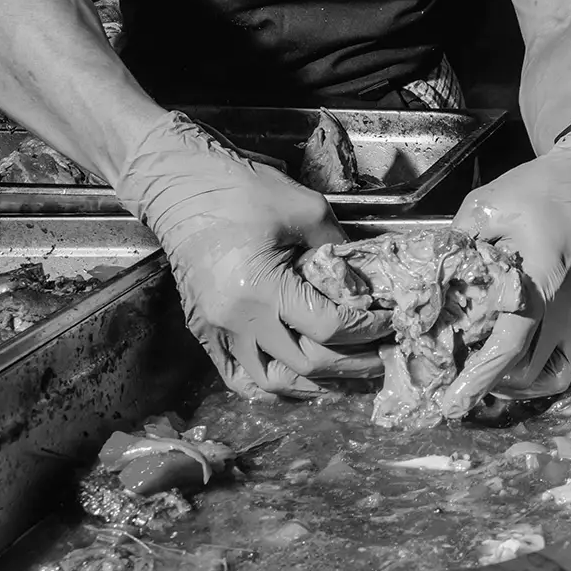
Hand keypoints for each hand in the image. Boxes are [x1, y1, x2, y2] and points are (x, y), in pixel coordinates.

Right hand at [118, 112, 387, 399]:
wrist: (179, 186)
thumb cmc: (240, 190)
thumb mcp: (307, 210)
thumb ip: (339, 249)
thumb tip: (364, 281)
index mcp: (261, 288)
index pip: (327, 328)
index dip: (367, 329)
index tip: (391, 321)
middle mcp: (236, 320)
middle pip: (306, 364)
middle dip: (353, 362)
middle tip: (383, 354)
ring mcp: (216, 331)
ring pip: (271, 382)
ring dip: (314, 382)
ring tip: (348, 373)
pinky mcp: (204, 332)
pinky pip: (238, 377)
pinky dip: (272, 384)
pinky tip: (300, 379)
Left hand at [452, 131, 570, 388]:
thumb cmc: (542, 190)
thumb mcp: (488, 205)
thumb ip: (458, 242)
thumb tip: (433, 274)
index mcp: (541, 283)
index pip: (511, 345)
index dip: (481, 377)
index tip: (455, 401)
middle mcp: (564, 308)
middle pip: (528, 373)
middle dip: (493, 384)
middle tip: (458, 378)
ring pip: (549, 374)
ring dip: (517, 380)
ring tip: (486, 370)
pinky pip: (562, 358)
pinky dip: (538, 368)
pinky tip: (515, 355)